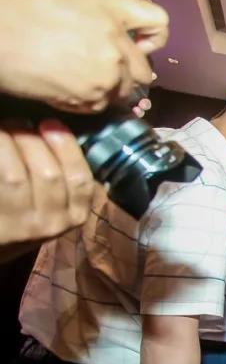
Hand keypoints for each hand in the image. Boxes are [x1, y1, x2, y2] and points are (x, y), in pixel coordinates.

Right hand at [0, 0, 167, 112]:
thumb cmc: (10, 1)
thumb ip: (91, 6)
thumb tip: (93, 12)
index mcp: (111, 8)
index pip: (159, 23)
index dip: (152, 37)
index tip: (139, 44)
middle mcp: (117, 42)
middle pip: (144, 69)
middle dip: (127, 72)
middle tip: (102, 69)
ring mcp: (107, 73)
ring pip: (123, 92)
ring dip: (107, 89)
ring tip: (78, 79)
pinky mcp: (90, 98)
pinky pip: (100, 106)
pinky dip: (86, 102)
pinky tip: (64, 87)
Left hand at [0, 122, 95, 248]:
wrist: (0, 242)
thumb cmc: (28, 212)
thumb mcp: (57, 200)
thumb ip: (63, 171)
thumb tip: (55, 127)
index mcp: (75, 214)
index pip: (80, 178)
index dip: (66, 146)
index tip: (50, 122)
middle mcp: (52, 224)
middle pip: (49, 175)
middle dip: (31, 140)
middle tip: (16, 122)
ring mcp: (22, 227)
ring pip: (16, 177)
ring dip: (7, 145)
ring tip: (2, 130)